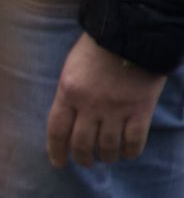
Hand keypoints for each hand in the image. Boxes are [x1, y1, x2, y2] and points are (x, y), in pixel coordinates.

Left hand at [46, 32, 167, 168]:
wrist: (132, 33)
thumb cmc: (97, 48)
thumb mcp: (71, 69)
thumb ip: (68, 94)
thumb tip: (69, 118)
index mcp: (68, 93)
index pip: (57, 131)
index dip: (56, 151)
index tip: (59, 163)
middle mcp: (90, 105)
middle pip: (82, 143)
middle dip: (82, 158)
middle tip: (86, 162)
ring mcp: (116, 109)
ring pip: (107, 147)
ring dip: (106, 157)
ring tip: (107, 158)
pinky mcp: (140, 110)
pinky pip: (134, 140)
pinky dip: (130, 151)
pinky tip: (127, 153)